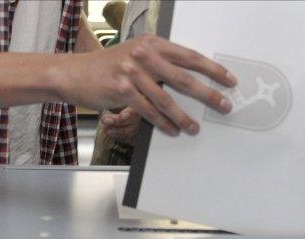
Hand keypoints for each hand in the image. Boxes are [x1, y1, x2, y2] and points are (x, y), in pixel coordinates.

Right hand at [53, 34, 236, 136]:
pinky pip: (149, 111)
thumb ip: (160, 62)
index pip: (190, 56)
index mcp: (152, 43)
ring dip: (184, 117)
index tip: (229, 80)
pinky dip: (162, 123)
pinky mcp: (122, 89)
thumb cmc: (108, 66)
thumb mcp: (135, 55)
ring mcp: (132, 71)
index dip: (212, 69)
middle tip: (224, 106)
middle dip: (208, 95)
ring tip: (195, 128)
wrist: (75, 73)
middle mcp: (144, 54)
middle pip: (185, 78)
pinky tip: (172, 130)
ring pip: (167, 100)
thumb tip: (189, 81)